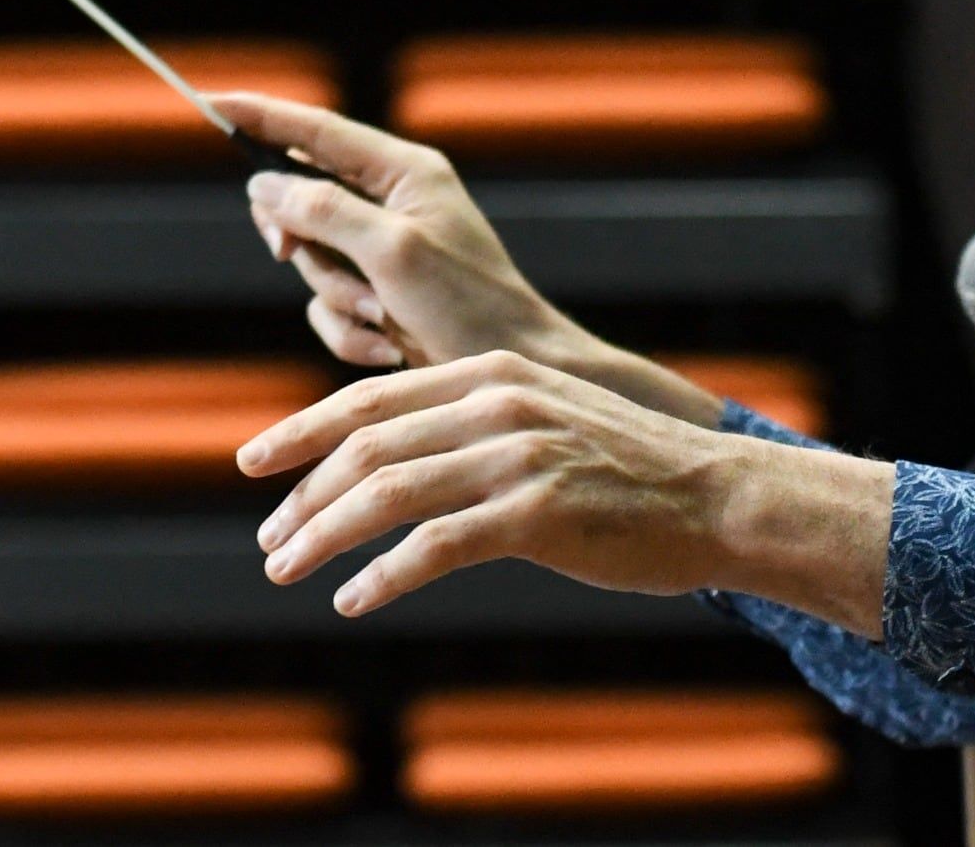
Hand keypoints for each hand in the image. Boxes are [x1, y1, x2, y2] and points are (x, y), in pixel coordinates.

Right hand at [211, 91, 574, 371]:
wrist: (510, 370)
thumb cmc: (468, 303)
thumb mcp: (392, 251)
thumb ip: (325, 211)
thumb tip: (263, 184)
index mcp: (403, 172)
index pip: (316, 131)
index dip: (261, 115)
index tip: (210, 100)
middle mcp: (390, 203)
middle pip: (300, 200)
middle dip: (302, 242)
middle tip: (294, 254)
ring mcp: (381, 251)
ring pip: (308, 261)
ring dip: (336, 298)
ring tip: (382, 316)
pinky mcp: (377, 295)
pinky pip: (325, 307)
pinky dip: (347, 331)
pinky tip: (387, 346)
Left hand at [240, 349, 746, 615]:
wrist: (720, 497)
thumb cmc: (634, 470)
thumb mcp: (548, 418)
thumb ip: (478, 424)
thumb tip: (401, 456)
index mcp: (491, 374)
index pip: (369, 398)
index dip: (302, 431)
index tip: (254, 463)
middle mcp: (497, 403)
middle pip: (366, 446)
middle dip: (304, 496)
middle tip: (270, 542)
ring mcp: (517, 455)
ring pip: (386, 494)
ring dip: (324, 537)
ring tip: (289, 571)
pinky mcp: (537, 513)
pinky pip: (434, 548)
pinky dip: (382, 576)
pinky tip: (355, 600)